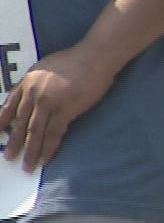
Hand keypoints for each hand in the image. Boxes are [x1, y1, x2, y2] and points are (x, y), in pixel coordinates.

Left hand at [0, 47, 117, 171]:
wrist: (95, 56)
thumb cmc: (76, 59)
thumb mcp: (46, 66)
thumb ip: (36, 81)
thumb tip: (30, 94)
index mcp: (28, 82)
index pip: (10, 105)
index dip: (2, 121)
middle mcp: (33, 93)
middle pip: (21, 122)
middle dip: (14, 142)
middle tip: (9, 157)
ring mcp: (48, 103)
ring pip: (35, 132)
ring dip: (30, 151)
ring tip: (26, 166)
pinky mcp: (65, 110)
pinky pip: (54, 133)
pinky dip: (48, 148)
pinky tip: (45, 159)